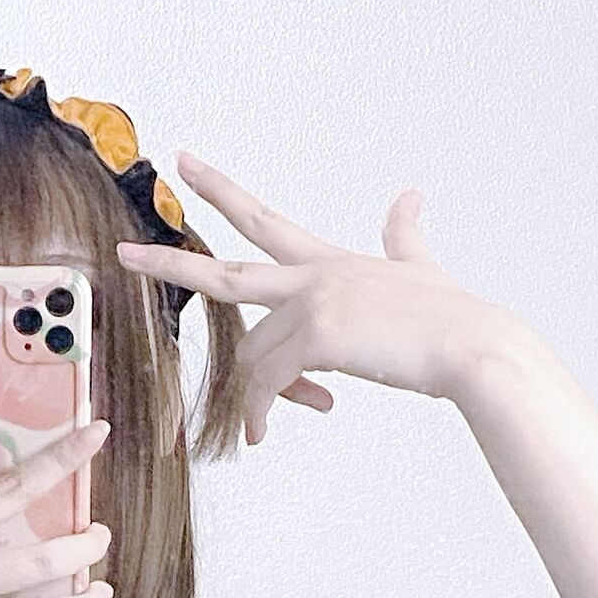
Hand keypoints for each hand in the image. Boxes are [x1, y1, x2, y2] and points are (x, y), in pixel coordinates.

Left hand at [117, 154, 532, 446]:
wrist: (474, 346)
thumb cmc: (451, 319)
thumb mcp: (421, 267)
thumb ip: (405, 235)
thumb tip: (411, 195)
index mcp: (328, 261)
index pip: (264, 220)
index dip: (222, 190)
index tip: (184, 165)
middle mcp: (313, 276)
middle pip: (225, 273)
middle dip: (169, 265)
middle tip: (123, 255)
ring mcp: (314, 303)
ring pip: (253, 355)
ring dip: (252, 399)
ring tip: (258, 430)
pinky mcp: (320, 336)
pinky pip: (269, 381)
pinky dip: (262, 411)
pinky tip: (265, 432)